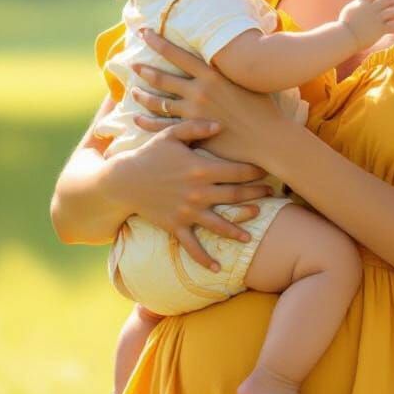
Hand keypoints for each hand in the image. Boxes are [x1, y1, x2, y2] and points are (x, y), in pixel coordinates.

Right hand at [105, 119, 273, 271]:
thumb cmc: (149, 154)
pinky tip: (218, 269)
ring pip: (219, 224)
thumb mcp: (171, 134)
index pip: (237, 171)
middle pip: (235, 196)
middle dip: (255, 196)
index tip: (267, 171)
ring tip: (251, 236)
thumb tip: (220, 124)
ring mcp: (188, 212)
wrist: (123, 181)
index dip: (255, 172)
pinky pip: (193, 246)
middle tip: (271, 196)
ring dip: (237, 230)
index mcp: (201, 168)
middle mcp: (198, 192)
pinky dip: (205, 259)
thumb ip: (196, 127)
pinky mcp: (175, 226)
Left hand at [129, 29, 289, 168]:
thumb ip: (227, 70)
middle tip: (132, 64)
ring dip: (143, 96)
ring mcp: (193, 113)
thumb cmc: (262, 108)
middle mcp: (198, 91)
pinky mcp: (191, 132)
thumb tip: (220, 57)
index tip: (143, 32)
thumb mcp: (245, 80)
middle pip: (162, 78)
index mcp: (211, 75)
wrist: (267, 138)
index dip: (158, 42)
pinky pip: (161, 126)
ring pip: (158, 102)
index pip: (177, 54)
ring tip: (133, 91)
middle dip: (144, 70)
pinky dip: (147, 121)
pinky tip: (137, 118)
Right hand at [339, 0, 393, 48]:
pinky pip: (392, 28)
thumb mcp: (349, 10)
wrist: (345, 36)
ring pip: (393, 12)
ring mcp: (376, 18)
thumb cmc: (344, 25)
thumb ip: (357, 5)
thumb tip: (361, 3)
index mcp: (362, 3)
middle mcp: (371, 8)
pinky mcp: (380, 29)